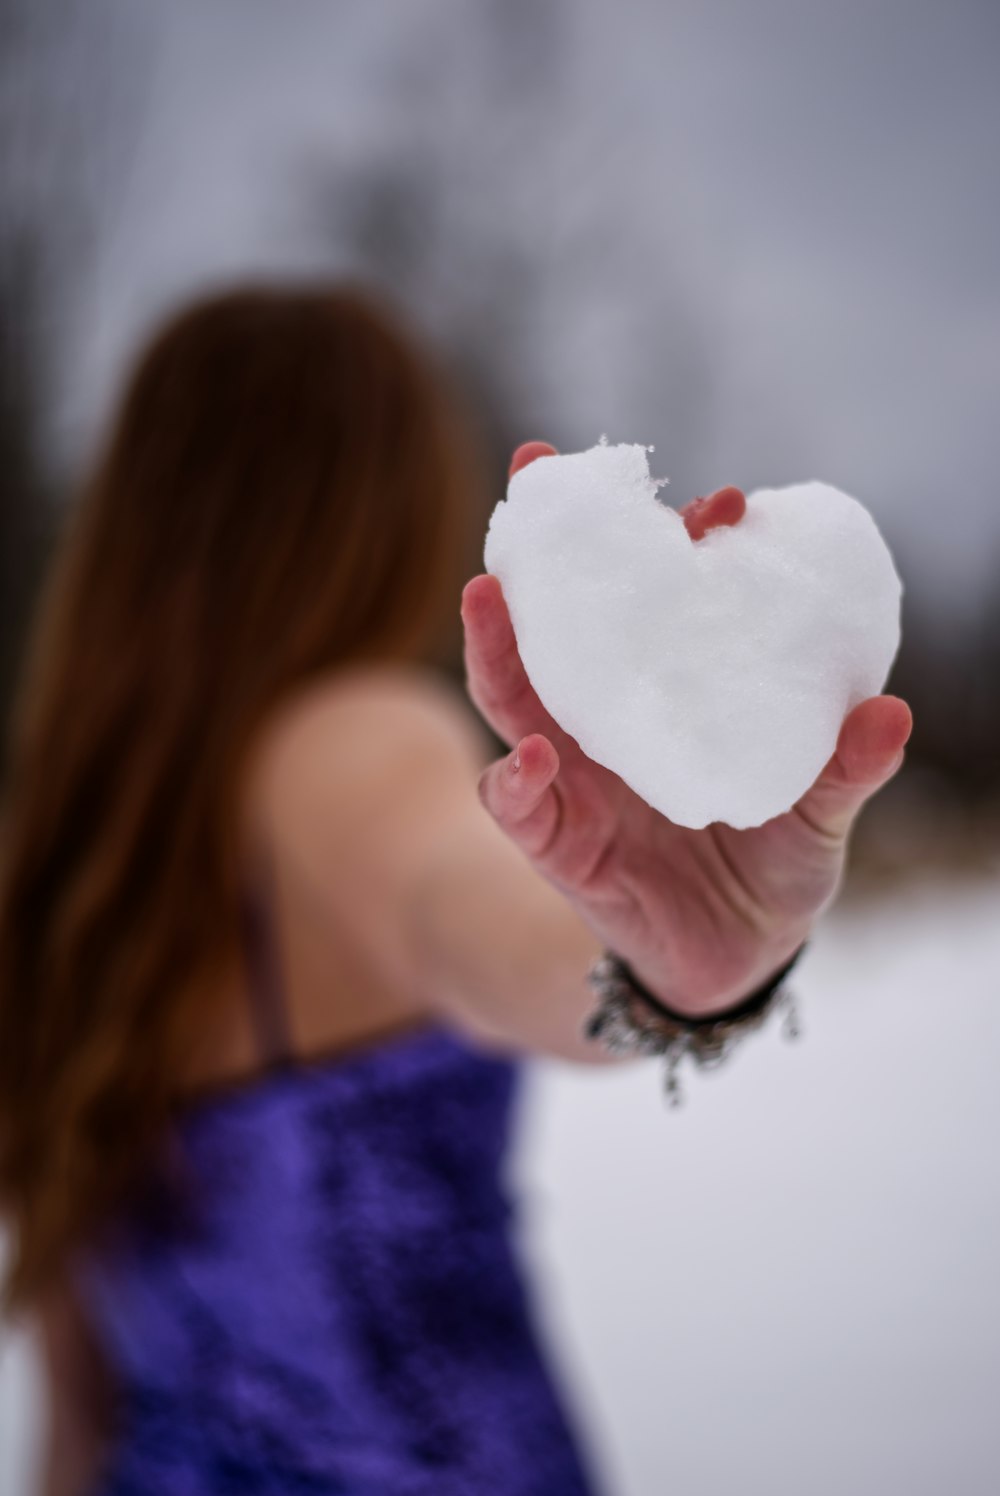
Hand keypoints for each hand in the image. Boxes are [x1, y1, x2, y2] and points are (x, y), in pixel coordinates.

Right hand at [461, 442, 912, 1016]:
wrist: (735, 956)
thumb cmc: (774, 861)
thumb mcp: (819, 815)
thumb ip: (845, 769)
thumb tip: (889, 712)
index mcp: (668, 695)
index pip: (654, 604)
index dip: (673, 547)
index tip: (714, 504)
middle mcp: (607, 720)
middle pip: (558, 623)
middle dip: (542, 551)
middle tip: (536, 473)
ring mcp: (570, 775)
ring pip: (513, 696)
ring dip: (495, 644)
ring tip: (490, 594)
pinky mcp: (555, 843)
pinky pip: (516, 806)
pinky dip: (514, 781)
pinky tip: (529, 757)